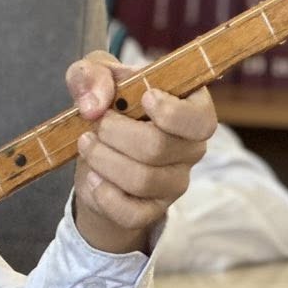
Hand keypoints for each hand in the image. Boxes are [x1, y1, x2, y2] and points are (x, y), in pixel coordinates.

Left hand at [65, 50, 215, 255]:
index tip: (144, 98)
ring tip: (86, 145)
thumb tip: (94, 104)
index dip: (172, 112)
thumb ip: (91, 74)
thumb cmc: (108, 105)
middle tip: (96, 124)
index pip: (200, 120)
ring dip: (103, 160)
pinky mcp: (153, 210)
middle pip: (158, 147)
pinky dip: (104, 196)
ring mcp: (175, 181)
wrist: (95, 153)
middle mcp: (190, 147)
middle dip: (115, 133)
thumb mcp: (95, 76)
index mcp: (190, 109)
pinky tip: (93, 179)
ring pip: (142, 180)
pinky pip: (132, 213)